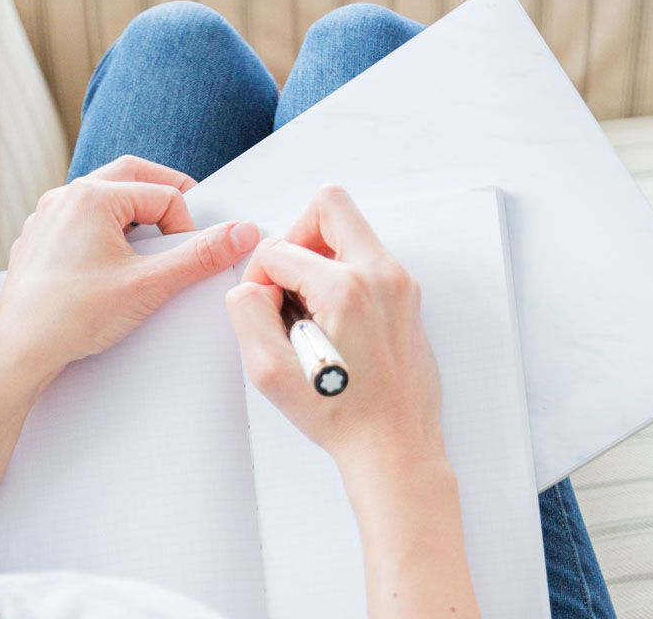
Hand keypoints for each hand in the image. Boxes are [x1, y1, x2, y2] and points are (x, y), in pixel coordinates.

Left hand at [0, 155, 259, 394]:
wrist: (18, 351)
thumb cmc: (71, 316)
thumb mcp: (150, 285)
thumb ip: (200, 256)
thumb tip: (240, 233)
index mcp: (92, 196)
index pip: (164, 194)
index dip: (186, 226)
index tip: (188, 258)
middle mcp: (65, 197)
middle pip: (131, 176)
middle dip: (164, 197)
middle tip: (184, 224)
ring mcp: (47, 217)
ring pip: (103, 197)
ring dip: (132, 213)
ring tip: (148, 247)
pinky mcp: (38, 240)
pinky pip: (80, 220)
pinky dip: (104, 230)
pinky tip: (111, 264)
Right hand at [224, 185, 443, 473]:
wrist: (394, 447)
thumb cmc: (343, 416)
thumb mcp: (269, 372)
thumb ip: (246, 312)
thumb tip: (252, 285)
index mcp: (347, 288)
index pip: (279, 250)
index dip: (258, 277)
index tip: (265, 310)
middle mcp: (381, 275)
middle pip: (329, 205)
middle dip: (295, 235)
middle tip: (287, 279)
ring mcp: (400, 283)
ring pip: (349, 230)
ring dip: (318, 256)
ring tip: (308, 307)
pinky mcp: (406, 296)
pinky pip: (366, 259)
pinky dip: (340, 274)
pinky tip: (330, 319)